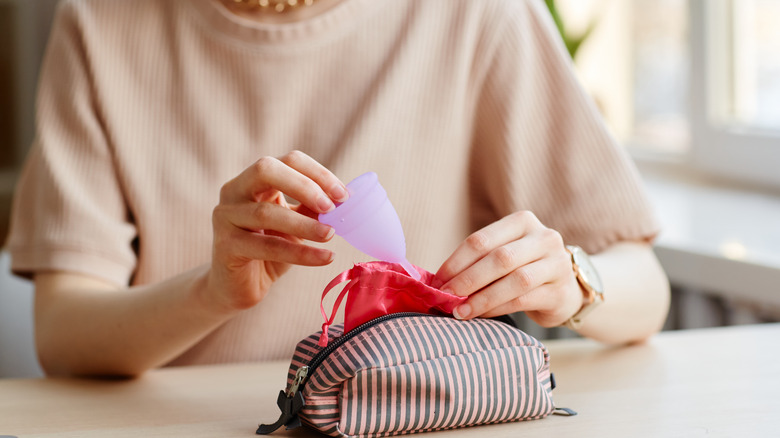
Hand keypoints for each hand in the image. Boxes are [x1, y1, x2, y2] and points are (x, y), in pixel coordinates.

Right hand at [205, 151, 347, 312]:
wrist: (239, 288)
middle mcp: (234, 191)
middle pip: (266, 170)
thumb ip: (312, 209)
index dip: (317, 173)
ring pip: (266, 212)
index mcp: (254, 179)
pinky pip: (267, 246)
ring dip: (304, 223)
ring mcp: (225, 217)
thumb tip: (343, 199)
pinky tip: (325, 258)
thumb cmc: (270, 251)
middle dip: (304, 186)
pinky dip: (301, 253)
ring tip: (331, 234)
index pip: (288, 161)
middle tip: (332, 207)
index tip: (343, 195)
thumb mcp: (295, 225)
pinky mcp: (225, 246)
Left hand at [435, 211, 583, 326]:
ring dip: (482, 298)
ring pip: (514, 281)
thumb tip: (439, 282)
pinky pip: (523, 300)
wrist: (565, 291)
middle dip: (467, 280)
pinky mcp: (560, 291)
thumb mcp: (505, 254)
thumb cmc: (524, 269)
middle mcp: (544, 238)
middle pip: (499, 258)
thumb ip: (479, 261)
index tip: (437, 281)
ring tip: (460, 310)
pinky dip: (497, 308)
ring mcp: (556, 264)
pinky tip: (481, 315)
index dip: (456, 262)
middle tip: (445, 297)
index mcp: (522, 222)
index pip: (482, 240)